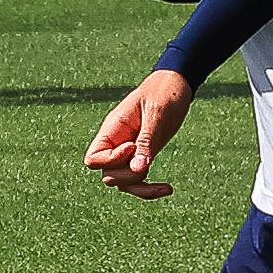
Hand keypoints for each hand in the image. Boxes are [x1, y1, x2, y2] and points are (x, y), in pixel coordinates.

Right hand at [83, 68, 192, 198]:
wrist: (178, 83)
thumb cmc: (165, 92)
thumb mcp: (157, 114)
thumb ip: (146, 142)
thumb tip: (138, 170)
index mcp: (113, 129)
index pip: (94, 159)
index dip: (110, 161)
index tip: (132, 146)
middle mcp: (117, 142)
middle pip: (108, 174)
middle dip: (128, 178)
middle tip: (149, 165)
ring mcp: (129, 150)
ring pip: (122, 181)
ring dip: (141, 189)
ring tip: (166, 188)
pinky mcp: (143, 155)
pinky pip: (138, 179)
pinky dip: (149, 188)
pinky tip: (168, 189)